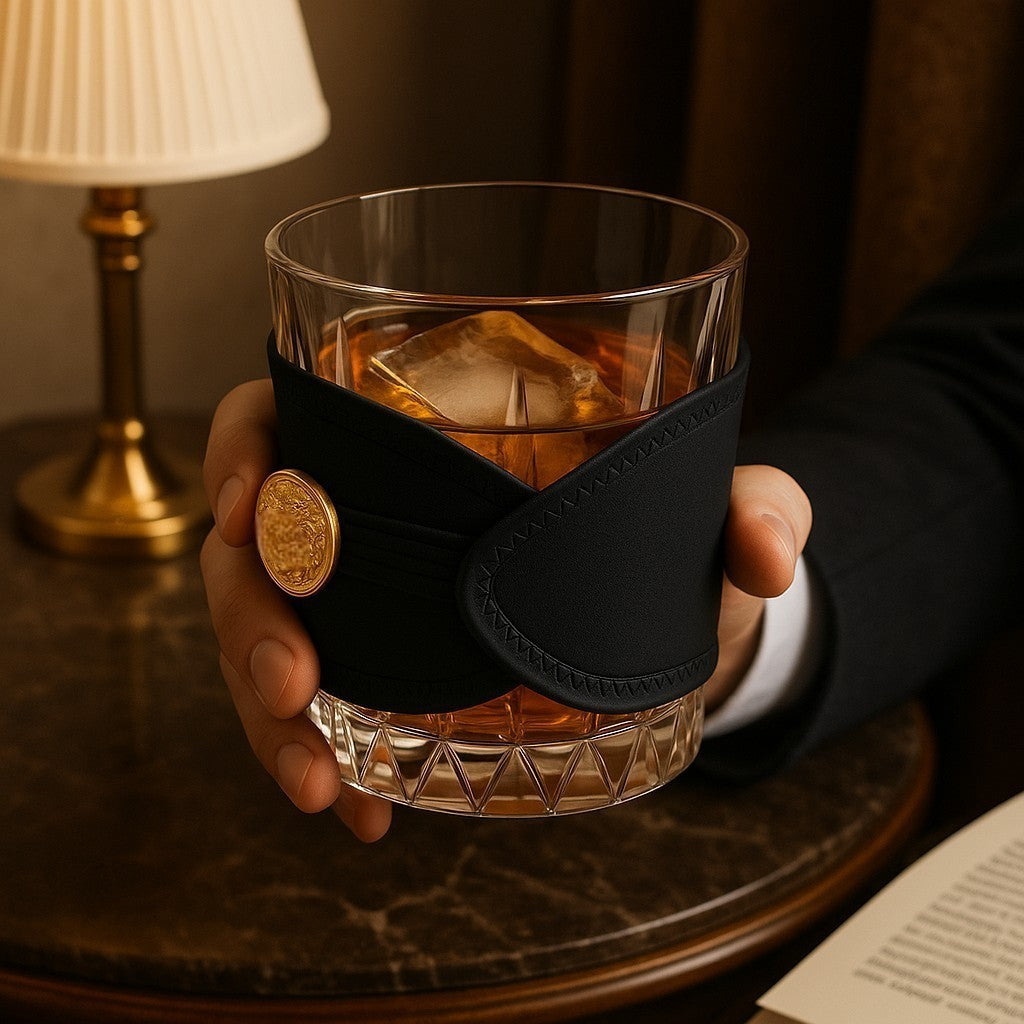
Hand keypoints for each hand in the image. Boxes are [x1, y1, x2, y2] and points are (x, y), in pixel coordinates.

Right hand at [201, 381, 809, 837]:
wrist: (672, 620)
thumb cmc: (669, 535)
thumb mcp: (707, 507)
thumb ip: (753, 505)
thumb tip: (764, 549)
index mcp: (414, 432)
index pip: (289, 412)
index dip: (245, 450)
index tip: (250, 510)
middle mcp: (370, 512)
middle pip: (257, 548)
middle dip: (253, 620)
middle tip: (294, 687)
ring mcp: (369, 597)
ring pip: (268, 639)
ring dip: (271, 717)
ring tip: (318, 783)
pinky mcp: (388, 670)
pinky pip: (322, 711)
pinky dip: (330, 761)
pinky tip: (362, 811)